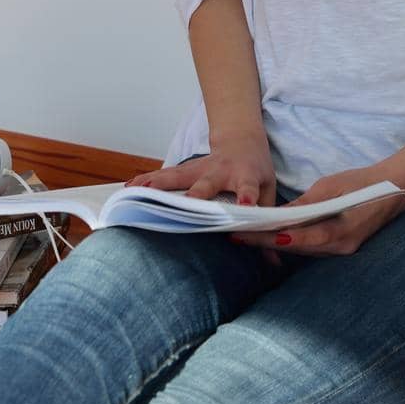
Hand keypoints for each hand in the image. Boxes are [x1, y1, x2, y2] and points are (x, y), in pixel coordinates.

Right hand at [124, 134, 284, 267]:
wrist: (242, 140)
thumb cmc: (256, 172)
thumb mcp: (268, 194)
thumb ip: (269, 224)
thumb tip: (275, 263)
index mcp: (246, 176)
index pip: (249, 188)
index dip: (247, 197)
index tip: (246, 204)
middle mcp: (221, 170)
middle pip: (207, 183)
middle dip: (196, 194)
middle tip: (187, 204)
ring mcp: (201, 167)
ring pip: (179, 176)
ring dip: (159, 185)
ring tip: (138, 193)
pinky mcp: (186, 168)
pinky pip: (165, 175)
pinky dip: (147, 181)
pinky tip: (129, 189)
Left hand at [226, 164, 404, 258]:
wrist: (394, 188)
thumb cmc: (362, 183)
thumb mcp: (331, 187)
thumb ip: (306, 204)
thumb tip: (279, 216)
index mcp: (339, 233)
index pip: (297, 239)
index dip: (270, 239)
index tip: (246, 234)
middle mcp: (340, 248)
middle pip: (297, 248)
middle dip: (267, 242)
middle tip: (238, 235)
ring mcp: (342, 250)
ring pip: (303, 250)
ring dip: (277, 243)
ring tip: (249, 235)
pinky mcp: (342, 246)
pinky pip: (312, 247)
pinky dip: (293, 241)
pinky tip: (275, 236)